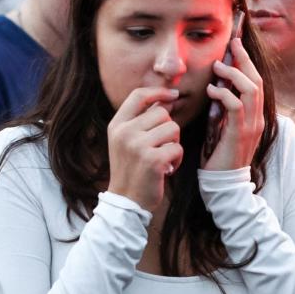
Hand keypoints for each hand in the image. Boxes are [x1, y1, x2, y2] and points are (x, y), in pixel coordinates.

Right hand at [106, 87, 182, 209]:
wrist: (126, 201)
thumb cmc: (131, 169)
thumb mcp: (125, 141)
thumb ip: (140, 120)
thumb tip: (166, 99)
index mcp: (117, 125)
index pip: (138, 95)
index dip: (158, 92)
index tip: (172, 95)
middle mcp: (125, 132)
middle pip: (162, 112)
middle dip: (168, 128)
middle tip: (160, 146)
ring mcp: (137, 146)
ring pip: (173, 128)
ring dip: (174, 143)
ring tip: (163, 157)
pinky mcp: (152, 160)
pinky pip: (178, 148)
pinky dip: (177, 159)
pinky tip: (167, 168)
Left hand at [203, 38, 264, 170]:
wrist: (224, 182)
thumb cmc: (220, 154)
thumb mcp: (224, 126)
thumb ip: (224, 109)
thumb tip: (216, 89)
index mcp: (255, 115)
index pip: (256, 82)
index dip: (248, 63)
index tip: (236, 45)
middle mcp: (258, 118)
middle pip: (257, 81)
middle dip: (245, 60)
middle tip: (232, 44)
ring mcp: (251, 125)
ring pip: (250, 90)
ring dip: (233, 74)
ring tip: (217, 67)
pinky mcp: (239, 133)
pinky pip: (236, 106)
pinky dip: (224, 94)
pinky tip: (212, 91)